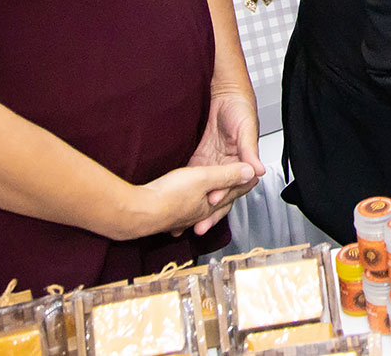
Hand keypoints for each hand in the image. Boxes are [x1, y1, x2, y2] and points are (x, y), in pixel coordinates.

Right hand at [126, 160, 257, 239]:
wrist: (138, 212)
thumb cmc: (168, 196)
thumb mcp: (203, 178)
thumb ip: (227, 175)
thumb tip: (251, 173)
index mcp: (210, 206)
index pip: (233, 193)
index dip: (243, 183)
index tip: (252, 177)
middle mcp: (198, 214)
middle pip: (219, 203)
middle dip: (228, 195)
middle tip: (238, 190)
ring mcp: (182, 217)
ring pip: (202, 209)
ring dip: (210, 203)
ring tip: (214, 201)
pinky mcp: (168, 215)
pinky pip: (185, 211)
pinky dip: (190, 208)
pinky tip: (185, 210)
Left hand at [185, 91, 264, 233]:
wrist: (225, 93)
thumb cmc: (240, 108)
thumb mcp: (246, 129)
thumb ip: (250, 151)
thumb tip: (258, 171)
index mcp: (242, 163)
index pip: (234, 186)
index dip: (224, 195)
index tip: (213, 201)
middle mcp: (228, 167)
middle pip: (219, 195)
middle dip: (209, 213)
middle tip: (197, 227)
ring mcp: (213, 165)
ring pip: (205, 191)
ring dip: (197, 208)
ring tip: (183, 224)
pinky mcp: (200, 159)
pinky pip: (193, 178)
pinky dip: (187, 192)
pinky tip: (176, 203)